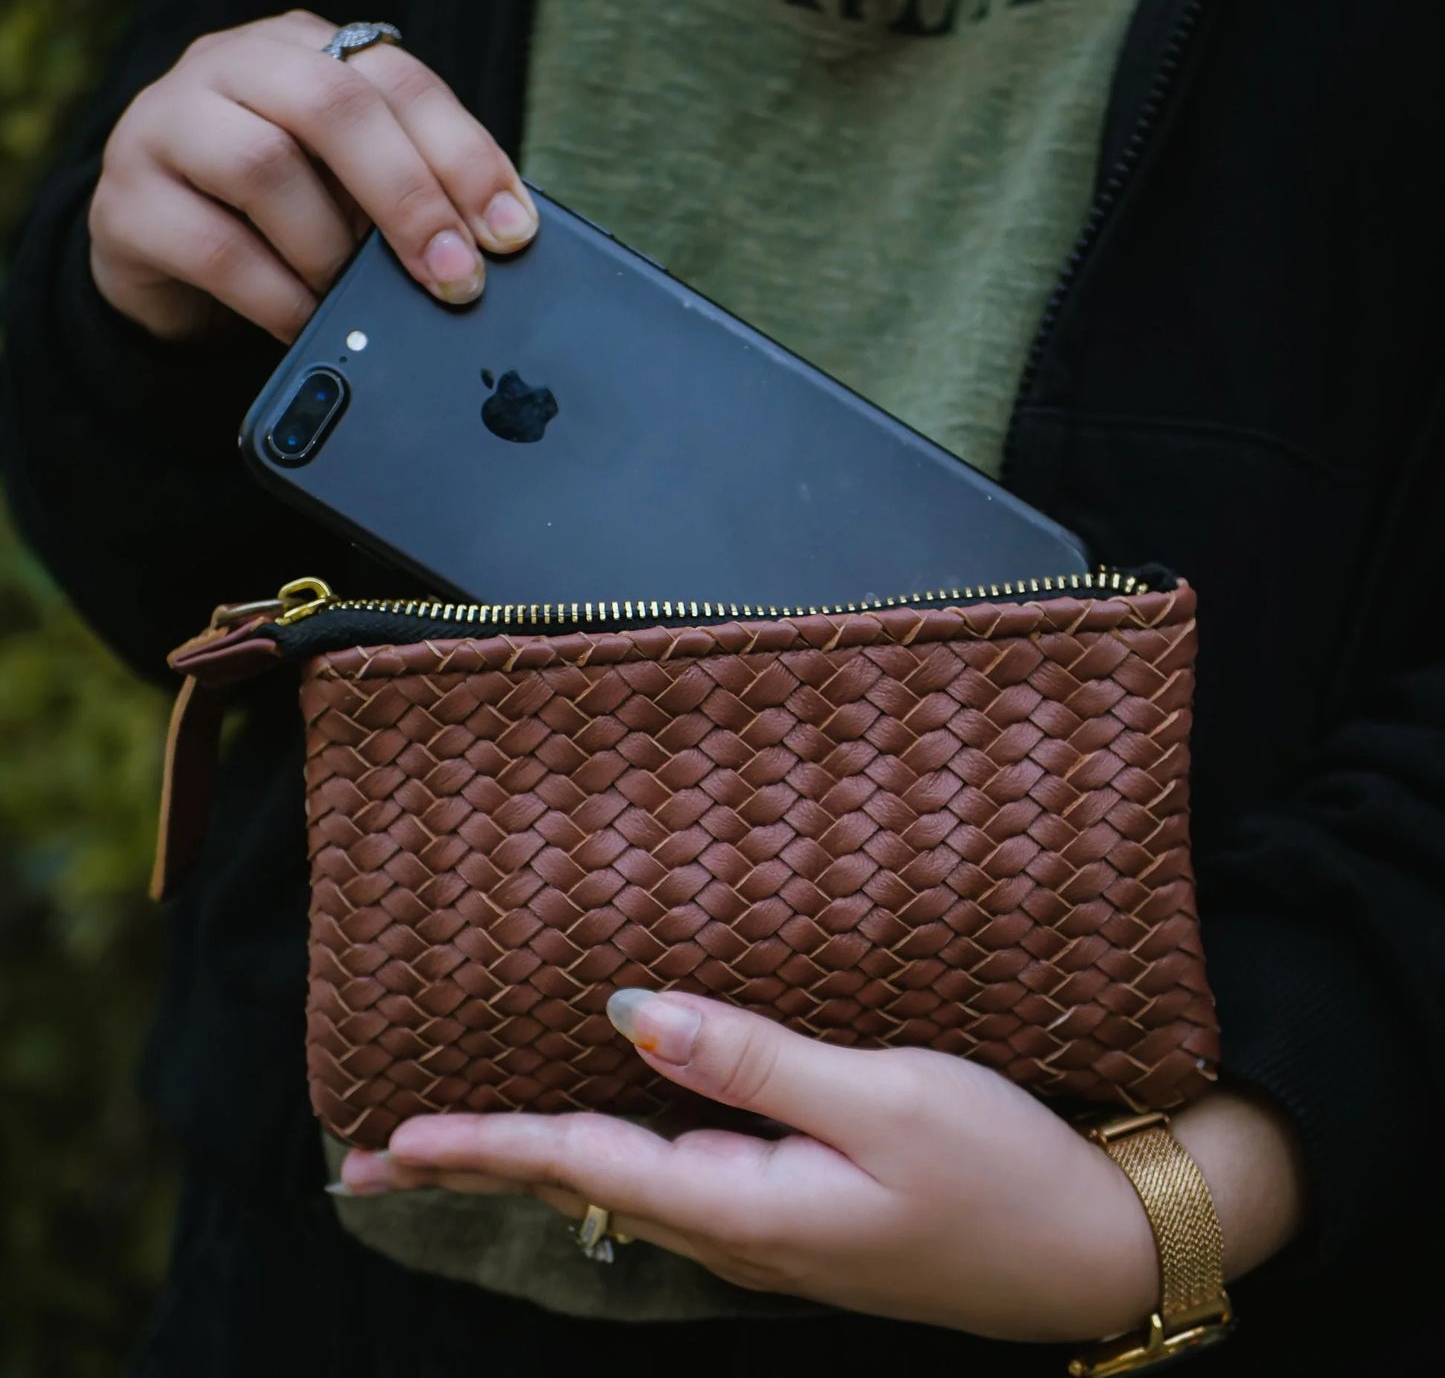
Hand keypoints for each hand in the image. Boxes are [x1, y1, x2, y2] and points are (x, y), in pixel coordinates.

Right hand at [89, 10, 536, 343]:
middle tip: (453, 278)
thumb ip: (410, 194)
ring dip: (333, 250)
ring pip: (265, 165)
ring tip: (358, 300)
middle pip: (332, 107)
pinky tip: (311, 326)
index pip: (398, 80)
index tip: (510, 233)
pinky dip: (282, 300)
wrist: (164, 263)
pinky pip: (217, 250)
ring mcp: (168, 125)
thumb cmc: (281, 220)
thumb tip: (493, 250)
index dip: (464, 156)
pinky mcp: (128, 202)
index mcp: (306, 52)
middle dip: (410, 199)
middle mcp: (233, 67)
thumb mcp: (351, 192)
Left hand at [336, 992, 1302, 1341]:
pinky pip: (680, 1174)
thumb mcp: (881, 1099)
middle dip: (482, 1165)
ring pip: (626, 1182)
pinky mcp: (802, 1207)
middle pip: (585, 1184)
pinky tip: (603, 1134)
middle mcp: (743, 1226)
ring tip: (465, 1140)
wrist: (1093, 1248)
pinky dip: (611, 1152)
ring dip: (539, 1158)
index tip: (389, 1142)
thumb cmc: (998, 1168)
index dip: (486, 1144)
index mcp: (750, 1205)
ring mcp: (772, 1223)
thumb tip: (634, 1014)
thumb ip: (753, 1060)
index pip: (585, 1166)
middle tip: (378, 1160)